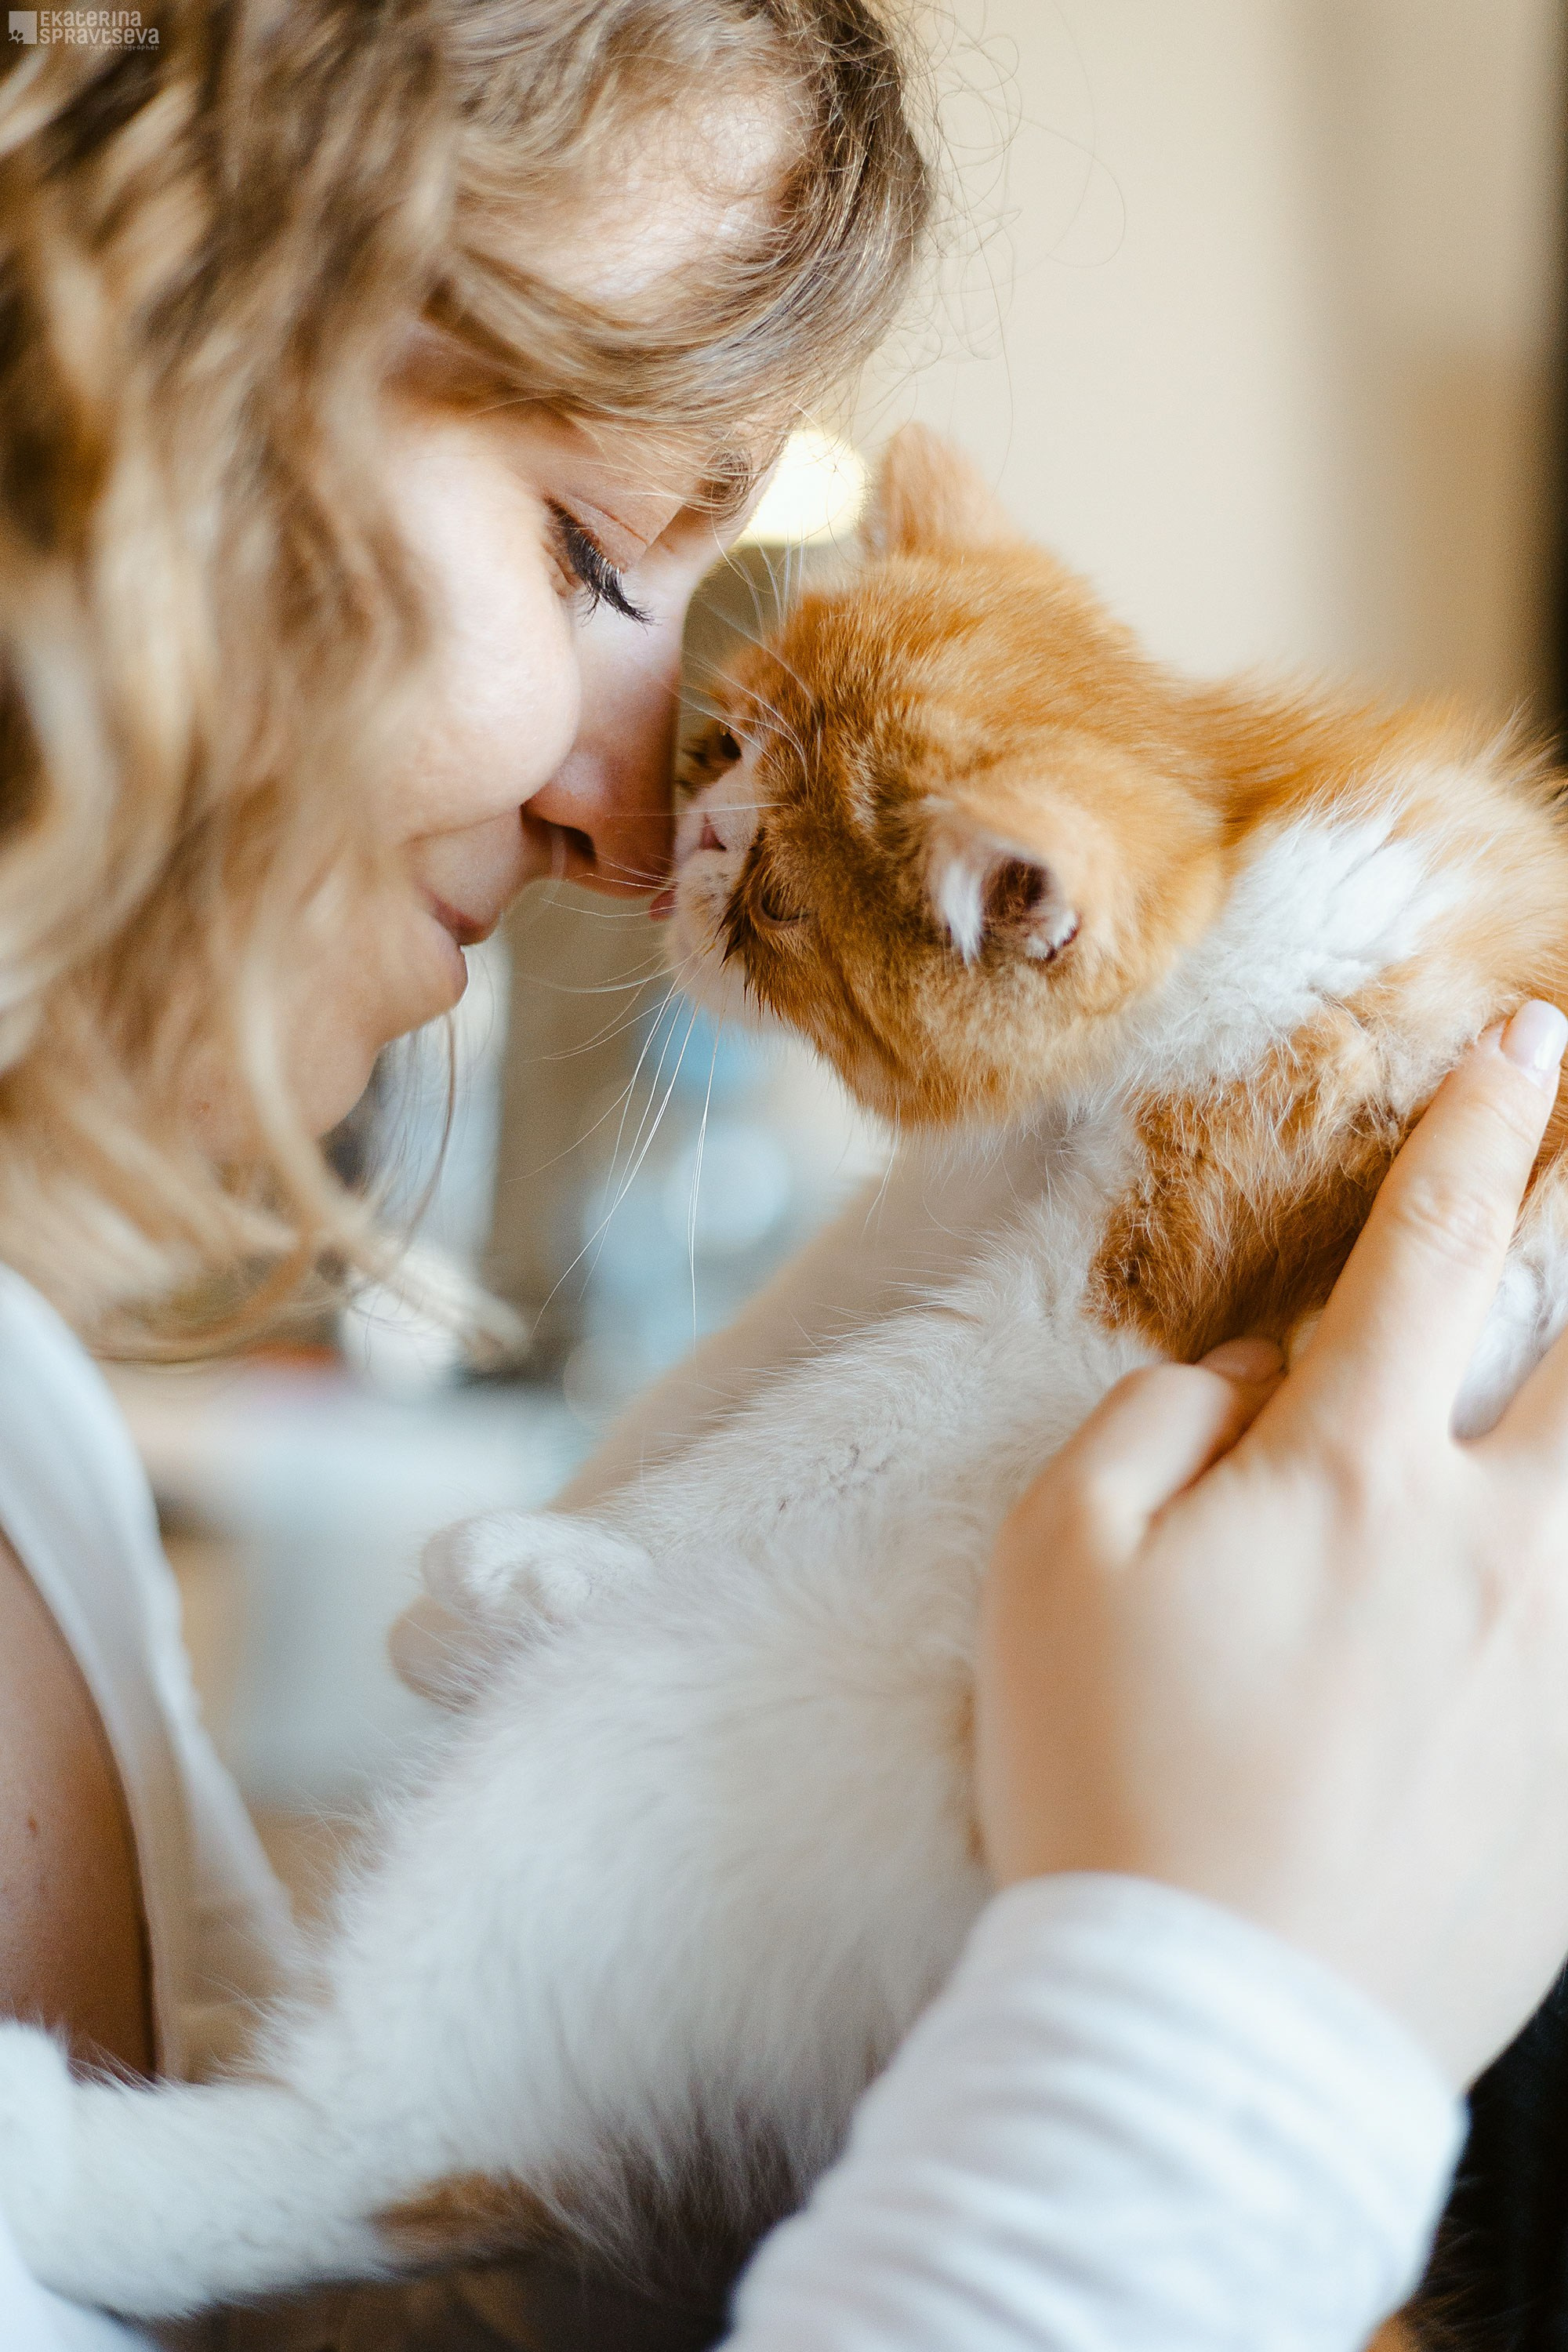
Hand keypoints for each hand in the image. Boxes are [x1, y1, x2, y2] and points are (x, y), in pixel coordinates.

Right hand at [977, 1002, 1567, 2085]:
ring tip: (1541, 1393)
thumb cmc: (1105, 1779)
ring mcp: (1564, 1667)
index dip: (1476, 1124)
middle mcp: (1498, 1549)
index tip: (1521, 1040)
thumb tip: (1256, 1370)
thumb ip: (1156, 1418)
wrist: (1206, 2034)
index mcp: (1356, 1478)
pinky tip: (1528, 1564)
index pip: (1434, 1249)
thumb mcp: (1050, 1563)